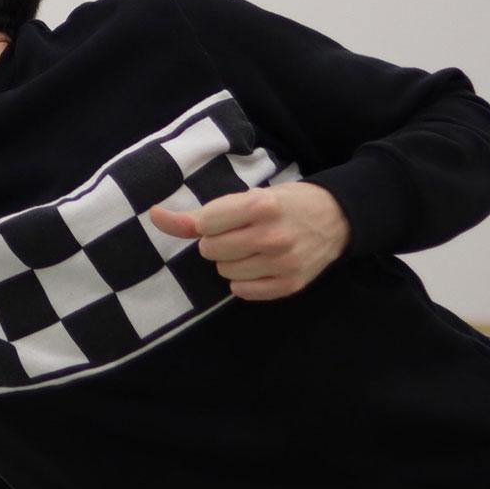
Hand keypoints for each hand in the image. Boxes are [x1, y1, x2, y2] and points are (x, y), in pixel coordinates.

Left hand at [149, 182, 349, 301]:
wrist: (335, 217)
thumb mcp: (246, 198)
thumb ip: (199, 214)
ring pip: (225, 271)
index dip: (208, 223)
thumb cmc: (283, 204)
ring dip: (230, 261)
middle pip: (211, 251)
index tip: (225, 219)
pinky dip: (243, 280)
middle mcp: (272, 235)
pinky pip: (242, 291)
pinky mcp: (290, 284)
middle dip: (217, 242)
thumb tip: (154, 216)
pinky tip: (259, 265)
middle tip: (239, 233)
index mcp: (260, 205)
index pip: (204, 225)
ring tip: (252, 248)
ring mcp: (283, 263)